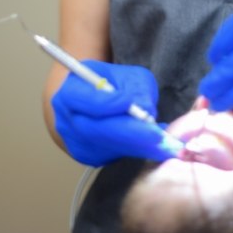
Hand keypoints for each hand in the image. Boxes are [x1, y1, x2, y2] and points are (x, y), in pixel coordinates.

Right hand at [52, 60, 171, 165]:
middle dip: (129, 132)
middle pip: (95, 129)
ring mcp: (75, 141)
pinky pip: (114, 156)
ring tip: (165, 143)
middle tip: (156, 134)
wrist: (99, 101)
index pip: (83, 99)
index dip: (106, 102)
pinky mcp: (88, 156)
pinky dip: (136, 151)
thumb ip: (137, 88)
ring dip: (138, 145)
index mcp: (71, 91)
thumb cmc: (115, 84)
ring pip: (108, 146)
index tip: (129, 102)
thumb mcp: (128, 76)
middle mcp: (67, 118)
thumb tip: (146, 109)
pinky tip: (154, 146)